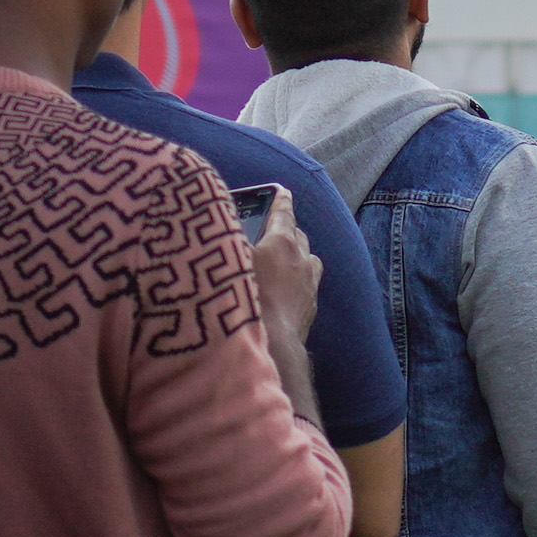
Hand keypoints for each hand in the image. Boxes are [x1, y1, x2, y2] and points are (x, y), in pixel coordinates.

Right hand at [237, 185, 322, 349]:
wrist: (271, 344)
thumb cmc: (245, 298)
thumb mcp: (229, 259)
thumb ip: (229, 237)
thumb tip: (225, 222)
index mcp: (281, 241)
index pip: (283, 212)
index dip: (280, 200)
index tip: (282, 192)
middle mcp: (301, 258)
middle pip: (297, 234)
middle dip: (286, 229)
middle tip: (272, 230)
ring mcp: (310, 283)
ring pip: (309, 259)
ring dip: (297, 255)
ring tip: (283, 260)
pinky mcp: (311, 306)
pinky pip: (308, 283)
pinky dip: (299, 279)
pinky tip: (287, 289)